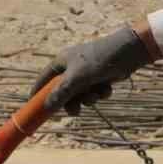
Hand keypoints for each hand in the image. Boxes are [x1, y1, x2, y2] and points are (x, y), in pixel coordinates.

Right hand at [32, 25, 153, 115]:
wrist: (129, 52)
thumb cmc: (100, 60)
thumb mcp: (78, 78)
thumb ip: (62, 93)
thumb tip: (47, 106)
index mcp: (61, 62)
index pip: (43, 80)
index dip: (38, 95)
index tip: (33, 109)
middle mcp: (71, 67)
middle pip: (63, 92)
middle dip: (71, 102)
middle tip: (76, 111)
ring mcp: (86, 73)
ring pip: (80, 95)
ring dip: (89, 98)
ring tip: (96, 93)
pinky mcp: (99, 77)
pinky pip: (94, 92)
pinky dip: (100, 93)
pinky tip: (107, 88)